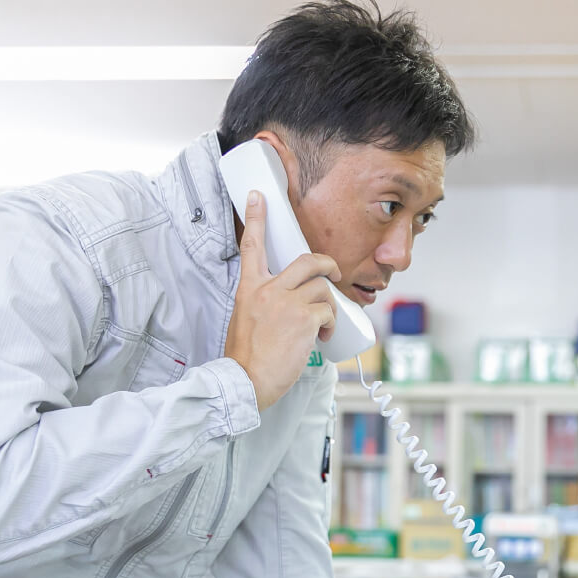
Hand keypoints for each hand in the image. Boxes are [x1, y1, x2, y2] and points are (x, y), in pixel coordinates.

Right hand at [224, 190, 339, 409]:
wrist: (245, 380)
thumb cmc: (245, 356)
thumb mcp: (244, 318)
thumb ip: (262, 301)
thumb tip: (284, 300)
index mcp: (249, 288)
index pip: (252, 246)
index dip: (256, 218)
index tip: (257, 197)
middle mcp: (268, 290)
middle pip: (307, 261)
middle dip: (326, 264)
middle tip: (333, 272)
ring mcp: (287, 302)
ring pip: (322, 289)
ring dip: (328, 306)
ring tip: (321, 325)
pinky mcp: (304, 319)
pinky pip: (328, 312)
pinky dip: (329, 324)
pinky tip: (321, 338)